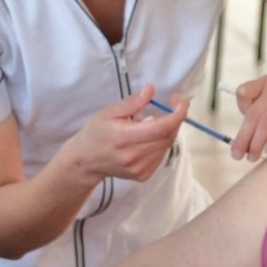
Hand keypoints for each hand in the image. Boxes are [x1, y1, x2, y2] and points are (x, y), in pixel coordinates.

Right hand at [61, 85, 186, 181]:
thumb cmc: (96, 133)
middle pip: (168, 136)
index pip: (161, 127)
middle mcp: (134, 156)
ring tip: (150, 123)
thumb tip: (151, 90)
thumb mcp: (109, 112)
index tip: (180, 100)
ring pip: (166, 146)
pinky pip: (161, 155)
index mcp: (124, 138)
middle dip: (175, 118)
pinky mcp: (143, 175)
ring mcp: (139, 169)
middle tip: (171, 105)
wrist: (86, 161)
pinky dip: (161, 143)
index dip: (177, 113)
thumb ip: (132, 102)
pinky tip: (148, 138)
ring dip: (167, 131)